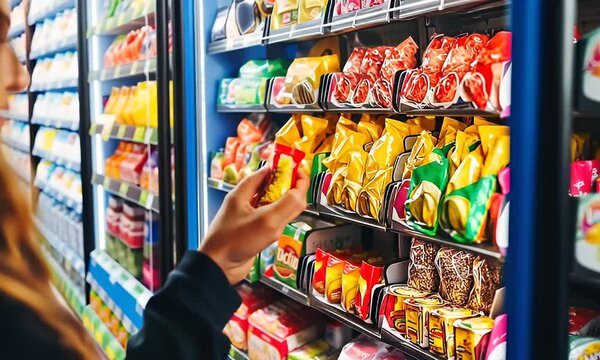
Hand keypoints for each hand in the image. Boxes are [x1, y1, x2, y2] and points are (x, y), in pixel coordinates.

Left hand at [199, 166, 309, 283]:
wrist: (219, 268)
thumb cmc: (233, 242)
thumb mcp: (266, 221)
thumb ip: (287, 204)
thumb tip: (302, 191)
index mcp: (243, 192)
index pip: (267, 172)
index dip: (284, 170)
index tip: (299, 172)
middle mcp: (245, 203)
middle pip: (272, 189)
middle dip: (288, 190)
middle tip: (301, 192)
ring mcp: (249, 218)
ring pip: (273, 206)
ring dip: (284, 208)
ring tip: (295, 210)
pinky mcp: (252, 232)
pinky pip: (270, 222)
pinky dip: (279, 223)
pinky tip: (283, 228)